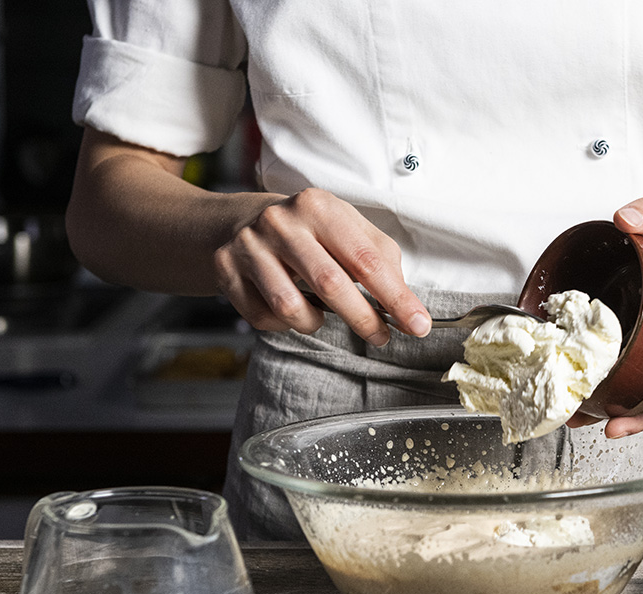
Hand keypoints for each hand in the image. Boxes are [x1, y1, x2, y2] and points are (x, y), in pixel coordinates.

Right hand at [213, 188, 430, 342]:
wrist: (241, 223)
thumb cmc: (308, 232)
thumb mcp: (348, 230)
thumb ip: (381, 259)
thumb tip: (406, 302)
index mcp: (319, 207)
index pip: (366, 260)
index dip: (395, 297)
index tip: (417, 324)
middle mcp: (281, 222)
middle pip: (330, 284)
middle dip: (363, 318)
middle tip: (380, 336)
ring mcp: (249, 245)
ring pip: (290, 307)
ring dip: (314, 322)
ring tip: (322, 315)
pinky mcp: (225, 269)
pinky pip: (263, 317)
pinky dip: (283, 324)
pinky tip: (290, 308)